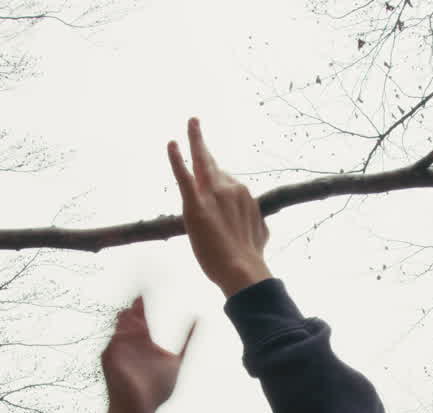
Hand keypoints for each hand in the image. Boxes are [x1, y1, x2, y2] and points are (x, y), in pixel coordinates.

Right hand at [100, 296, 194, 412]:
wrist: (140, 410)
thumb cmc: (157, 390)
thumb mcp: (176, 361)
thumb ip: (188, 340)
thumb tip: (200, 318)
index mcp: (144, 340)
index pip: (142, 315)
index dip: (142, 301)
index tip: (147, 283)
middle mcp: (130, 341)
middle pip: (130, 317)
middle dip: (134, 305)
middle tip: (140, 292)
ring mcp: (118, 349)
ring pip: (120, 328)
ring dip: (127, 319)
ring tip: (134, 311)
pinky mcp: (110, 359)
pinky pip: (113, 343)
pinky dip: (119, 336)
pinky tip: (125, 329)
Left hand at [167, 117, 272, 296]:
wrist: (243, 269)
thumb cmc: (251, 258)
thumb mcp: (261, 235)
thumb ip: (256, 224)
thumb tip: (261, 228)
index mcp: (244, 195)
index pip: (227, 180)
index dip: (216, 180)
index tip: (211, 179)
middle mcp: (231, 189)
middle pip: (214, 163)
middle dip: (203, 144)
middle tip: (194, 123)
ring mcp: (213, 195)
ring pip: (201, 163)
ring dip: (196, 143)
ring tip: (193, 123)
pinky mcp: (196, 205)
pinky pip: (185, 176)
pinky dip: (177, 159)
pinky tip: (172, 143)